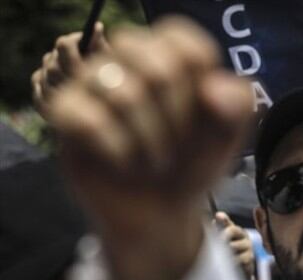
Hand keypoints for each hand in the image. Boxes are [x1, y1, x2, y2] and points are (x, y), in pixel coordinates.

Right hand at [46, 17, 253, 279]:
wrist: (160, 213)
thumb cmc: (191, 164)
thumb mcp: (227, 138)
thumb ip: (237, 105)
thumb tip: (212, 88)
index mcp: (168, 54)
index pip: (182, 42)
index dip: (202, 86)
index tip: (207, 116)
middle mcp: (127, 59)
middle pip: (158, 68)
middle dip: (180, 120)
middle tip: (179, 146)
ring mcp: (91, 82)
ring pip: (124, 94)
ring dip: (151, 142)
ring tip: (155, 161)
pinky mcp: (64, 112)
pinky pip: (89, 120)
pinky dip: (118, 151)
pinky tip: (125, 165)